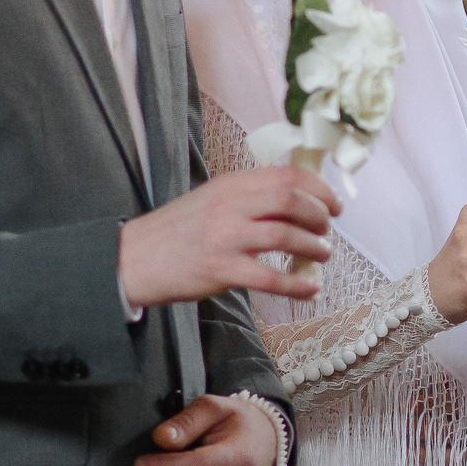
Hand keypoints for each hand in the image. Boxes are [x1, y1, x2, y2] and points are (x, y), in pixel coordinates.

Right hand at [119, 166, 339, 307]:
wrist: (132, 260)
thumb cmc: (176, 232)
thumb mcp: (211, 200)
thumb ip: (248, 197)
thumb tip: (296, 200)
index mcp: (230, 185)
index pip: (286, 176)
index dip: (319, 189)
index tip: (334, 204)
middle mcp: (229, 206)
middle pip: (290, 201)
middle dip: (319, 216)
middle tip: (326, 230)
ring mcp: (225, 238)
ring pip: (285, 237)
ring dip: (313, 248)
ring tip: (321, 255)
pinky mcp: (220, 270)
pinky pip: (270, 278)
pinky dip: (297, 285)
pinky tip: (310, 289)